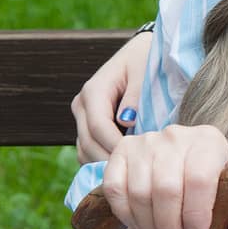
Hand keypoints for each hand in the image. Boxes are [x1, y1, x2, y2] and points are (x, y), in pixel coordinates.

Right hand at [72, 30, 153, 162]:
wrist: (139, 54)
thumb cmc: (145, 61)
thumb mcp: (144, 72)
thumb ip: (135, 95)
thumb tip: (126, 121)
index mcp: (94, 90)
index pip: (99, 127)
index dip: (115, 147)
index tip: (137, 160)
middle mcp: (82, 104)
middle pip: (88, 143)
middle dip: (110, 161)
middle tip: (136, 174)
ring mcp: (82, 116)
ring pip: (85, 150)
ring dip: (105, 163)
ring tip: (132, 172)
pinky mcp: (87, 125)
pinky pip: (89, 150)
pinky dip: (102, 159)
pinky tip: (125, 166)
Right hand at [100, 124, 227, 228]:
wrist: (186, 176)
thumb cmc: (217, 190)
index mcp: (210, 140)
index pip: (200, 179)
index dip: (196, 215)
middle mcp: (177, 134)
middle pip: (167, 188)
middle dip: (170, 225)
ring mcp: (146, 140)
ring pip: (140, 192)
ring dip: (149, 225)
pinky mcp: (122, 151)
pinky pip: (116, 189)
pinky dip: (127, 214)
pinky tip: (141, 222)